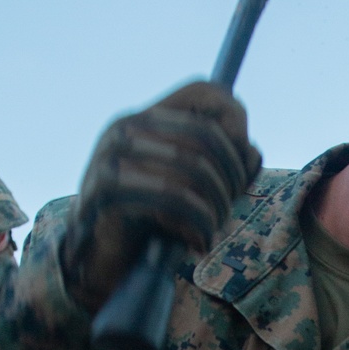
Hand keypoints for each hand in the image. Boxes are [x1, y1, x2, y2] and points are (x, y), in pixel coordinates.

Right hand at [61, 81, 260, 313]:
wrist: (97, 258)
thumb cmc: (150, 220)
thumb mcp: (189, 187)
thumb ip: (223, 165)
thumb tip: (251, 153)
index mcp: (146, 117)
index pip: (206, 91)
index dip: (236, 122)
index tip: (240, 167)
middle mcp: (125, 126)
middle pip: (205, 134)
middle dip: (232, 176)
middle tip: (230, 209)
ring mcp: (110, 155)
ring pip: (191, 166)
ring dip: (216, 206)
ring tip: (215, 230)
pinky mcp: (104, 190)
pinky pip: (170, 196)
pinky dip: (197, 222)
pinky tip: (198, 243)